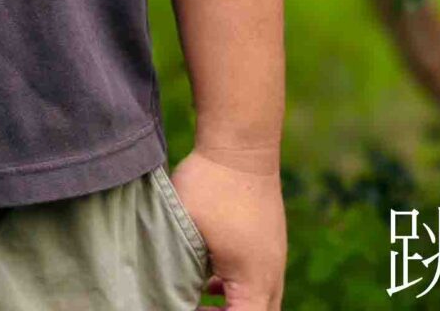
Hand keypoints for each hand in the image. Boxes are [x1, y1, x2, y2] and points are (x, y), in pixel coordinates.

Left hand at [170, 147, 285, 309]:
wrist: (241, 146)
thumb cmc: (210, 186)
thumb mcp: (185, 231)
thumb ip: (180, 269)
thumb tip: (166, 289)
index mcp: (254, 279)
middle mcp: (271, 275)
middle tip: (193, 310)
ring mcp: (273, 259)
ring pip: (260, 302)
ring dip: (233, 309)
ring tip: (197, 304)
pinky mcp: (269, 244)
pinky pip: (258, 283)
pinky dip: (236, 293)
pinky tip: (208, 284)